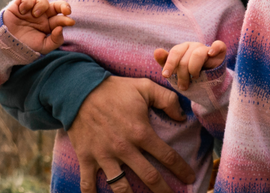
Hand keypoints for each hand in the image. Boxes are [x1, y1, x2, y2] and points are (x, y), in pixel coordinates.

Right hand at [3, 0, 74, 53]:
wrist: (7, 44)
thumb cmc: (26, 46)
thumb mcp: (43, 47)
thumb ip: (55, 40)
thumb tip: (61, 28)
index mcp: (49, 24)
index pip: (61, 18)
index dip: (66, 19)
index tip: (70, 22)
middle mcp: (42, 15)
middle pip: (56, 5)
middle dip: (63, 5)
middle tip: (66, 10)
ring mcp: (31, 9)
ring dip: (41, 5)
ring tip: (35, 14)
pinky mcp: (20, 5)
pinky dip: (26, 3)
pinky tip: (22, 11)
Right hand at [67, 75, 195, 192]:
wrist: (79, 90)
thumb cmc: (115, 89)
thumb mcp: (145, 87)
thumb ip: (167, 100)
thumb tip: (182, 117)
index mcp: (141, 133)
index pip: (167, 156)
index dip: (181, 169)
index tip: (189, 178)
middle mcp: (124, 148)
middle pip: (149, 177)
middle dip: (163, 191)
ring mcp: (104, 156)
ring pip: (121, 187)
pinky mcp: (86, 158)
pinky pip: (88, 184)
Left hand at [152, 41, 225, 90]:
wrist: (208, 83)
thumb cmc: (189, 76)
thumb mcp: (176, 71)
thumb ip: (165, 61)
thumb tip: (156, 51)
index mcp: (183, 48)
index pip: (175, 52)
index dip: (170, 64)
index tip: (165, 75)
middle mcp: (194, 46)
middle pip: (185, 57)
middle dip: (182, 74)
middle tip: (182, 86)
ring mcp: (207, 48)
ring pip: (198, 54)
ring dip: (194, 70)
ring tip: (195, 79)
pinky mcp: (219, 52)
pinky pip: (219, 45)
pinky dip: (215, 48)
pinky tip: (210, 54)